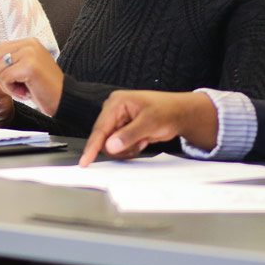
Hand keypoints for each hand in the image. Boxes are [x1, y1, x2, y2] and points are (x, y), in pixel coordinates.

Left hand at [0, 38, 63, 115]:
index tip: (9, 81)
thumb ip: (4, 56)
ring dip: (6, 85)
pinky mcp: (29, 66)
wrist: (64, 100)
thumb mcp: (22, 69)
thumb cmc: (43, 87)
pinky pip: (5, 78)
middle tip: (16, 87)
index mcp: (29, 42)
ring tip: (22, 89)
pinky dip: (12, 90)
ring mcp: (30, 53)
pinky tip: (26, 92)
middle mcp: (30, 44)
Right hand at [79, 90, 218, 165]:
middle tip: (139, 142)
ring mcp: (118, 121)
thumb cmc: (167, 111)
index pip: (100, 128)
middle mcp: (114, 111)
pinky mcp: (123, 130)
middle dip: (121, 146)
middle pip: (104, 139)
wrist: (179, 114)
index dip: (92, 146)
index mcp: (116, 103)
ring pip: (112, 146)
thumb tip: (110, 146)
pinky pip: (119, 147)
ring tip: (142, 139)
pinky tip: (142, 140)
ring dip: (127, 148)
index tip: (85, 161)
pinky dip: (131, 148)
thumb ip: (129, 135)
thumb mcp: (149, 122)